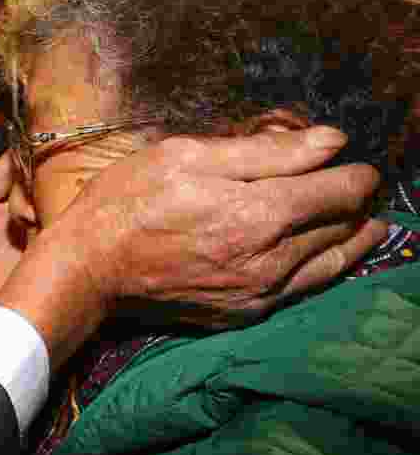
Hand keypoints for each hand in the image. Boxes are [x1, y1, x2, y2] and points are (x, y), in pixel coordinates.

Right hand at [0, 127, 383, 368]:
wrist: (89, 270)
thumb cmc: (127, 201)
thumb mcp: (185, 155)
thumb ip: (265, 150)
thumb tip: (332, 141)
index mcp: (259, 213)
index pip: (341, 190)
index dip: (358, 172)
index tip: (358, 161)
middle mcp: (271, 259)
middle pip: (342, 227)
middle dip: (355, 203)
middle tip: (356, 186)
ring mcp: (259, 293)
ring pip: (332, 264)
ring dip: (352, 239)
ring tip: (366, 224)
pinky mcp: (244, 313)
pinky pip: (303, 290)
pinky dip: (324, 268)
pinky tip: (322, 255)